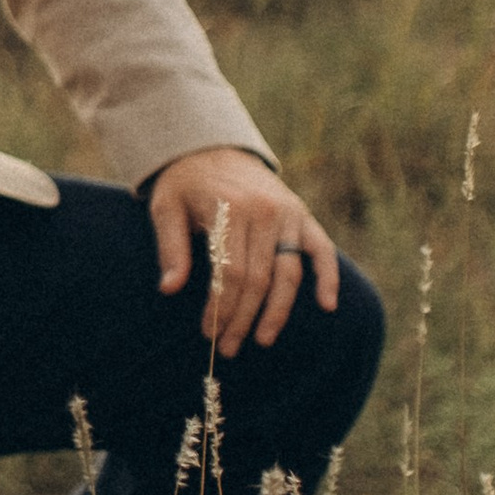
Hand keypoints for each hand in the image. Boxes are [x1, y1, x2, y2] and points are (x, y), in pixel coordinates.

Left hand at [150, 145, 339, 358]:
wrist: (210, 146)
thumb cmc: (184, 183)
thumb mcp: (166, 208)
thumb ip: (171, 248)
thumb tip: (169, 289)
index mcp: (230, 209)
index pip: (230, 272)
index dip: (221, 308)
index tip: (209, 333)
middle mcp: (264, 212)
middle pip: (259, 279)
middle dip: (244, 318)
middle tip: (229, 348)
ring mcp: (288, 214)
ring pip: (288, 273)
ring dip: (277, 312)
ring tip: (263, 339)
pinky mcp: (303, 215)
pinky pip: (321, 250)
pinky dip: (328, 277)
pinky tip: (327, 306)